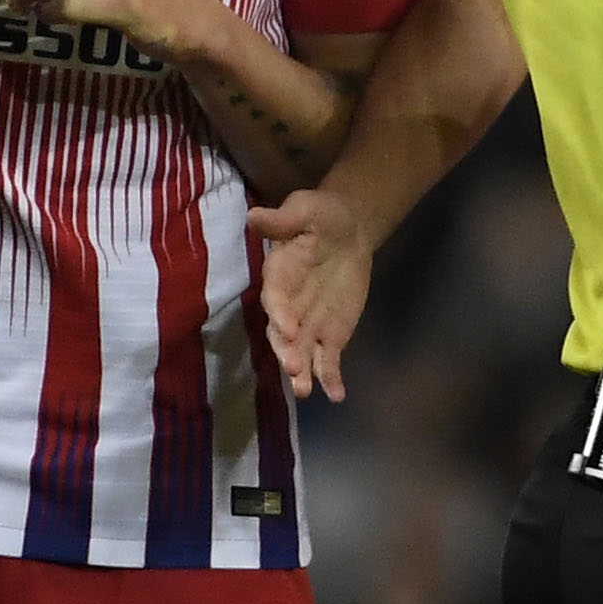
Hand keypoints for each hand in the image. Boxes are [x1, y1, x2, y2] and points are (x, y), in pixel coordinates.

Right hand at [246, 188, 375, 399]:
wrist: (348, 232)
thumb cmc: (321, 216)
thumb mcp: (306, 208)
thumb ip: (283, 219)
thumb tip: (255, 216)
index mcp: (279, 277)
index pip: (275, 300)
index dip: (280, 315)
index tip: (288, 329)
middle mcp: (288, 307)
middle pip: (282, 335)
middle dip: (286, 352)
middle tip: (293, 369)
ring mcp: (308, 324)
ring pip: (301, 353)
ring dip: (302, 373)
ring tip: (305, 391)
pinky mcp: (330, 335)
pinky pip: (327, 360)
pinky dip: (330, 378)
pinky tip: (337, 395)